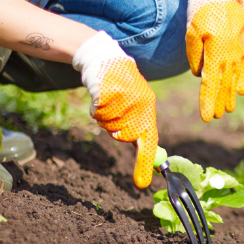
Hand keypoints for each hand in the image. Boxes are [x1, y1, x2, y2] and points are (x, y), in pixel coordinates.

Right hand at [73, 31, 157, 188]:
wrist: (105, 59)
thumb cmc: (120, 87)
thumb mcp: (135, 106)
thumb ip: (139, 130)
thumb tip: (149, 160)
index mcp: (149, 108)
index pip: (149, 140)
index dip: (144, 162)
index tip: (141, 184)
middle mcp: (140, 103)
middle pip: (123, 136)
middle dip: (114, 129)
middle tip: (113, 113)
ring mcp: (124, 96)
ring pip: (108, 125)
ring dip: (103, 117)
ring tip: (107, 100)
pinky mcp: (107, 90)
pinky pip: (97, 114)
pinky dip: (94, 109)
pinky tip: (99, 95)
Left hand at [186, 0, 243, 121]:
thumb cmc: (199, 8)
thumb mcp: (190, 30)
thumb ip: (195, 54)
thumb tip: (201, 75)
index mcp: (214, 48)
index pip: (210, 81)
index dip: (208, 100)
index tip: (206, 117)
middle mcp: (229, 50)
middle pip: (224, 82)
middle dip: (219, 101)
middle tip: (216, 118)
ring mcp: (238, 46)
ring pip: (235, 76)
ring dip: (230, 94)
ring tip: (228, 110)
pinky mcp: (242, 41)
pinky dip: (243, 77)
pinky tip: (241, 90)